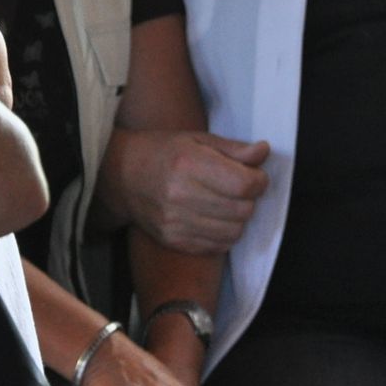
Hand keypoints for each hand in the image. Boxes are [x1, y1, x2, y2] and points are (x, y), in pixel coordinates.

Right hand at [98, 129, 269, 254]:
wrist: (122, 177)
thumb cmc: (164, 152)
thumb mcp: (197, 139)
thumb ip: (233, 148)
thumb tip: (264, 152)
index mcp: (188, 164)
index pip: (243, 184)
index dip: (259, 180)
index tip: (255, 175)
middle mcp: (180, 195)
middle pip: (242, 210)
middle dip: (250, 199)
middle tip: (241, 188)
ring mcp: (175, 222)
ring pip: (234, 232)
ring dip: (239, 218)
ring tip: (227, 203)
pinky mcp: (174, 240)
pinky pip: (218, 246)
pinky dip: (225, 234)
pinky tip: (215, 218)